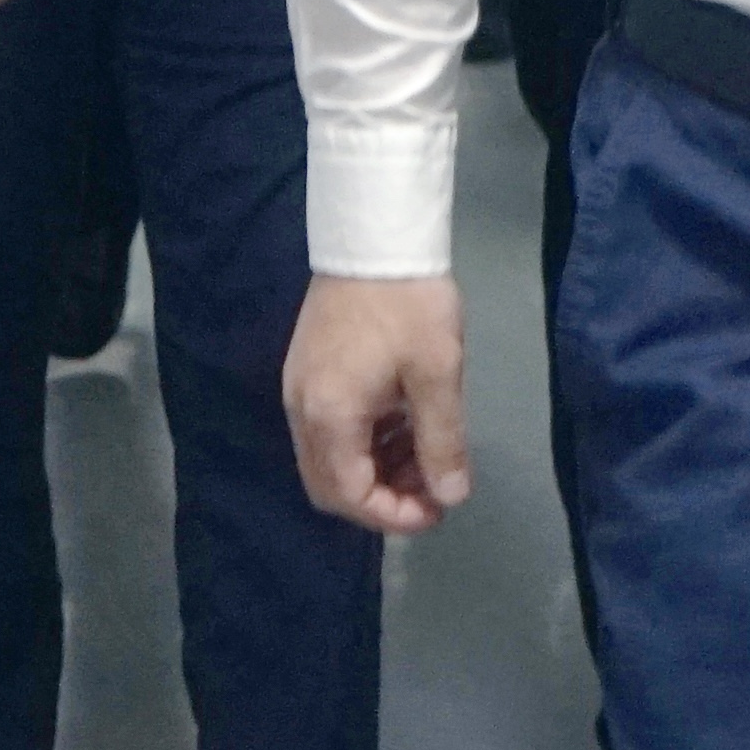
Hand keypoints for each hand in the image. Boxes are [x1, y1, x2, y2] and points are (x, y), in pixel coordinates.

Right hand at [284, 274, 472, 534]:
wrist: (373, 233)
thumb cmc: (409, 304)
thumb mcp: (437, 374)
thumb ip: (441, 442)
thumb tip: (449, 497)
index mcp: (329, 416)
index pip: (350, 496)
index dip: (394, 516)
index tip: (438, 509)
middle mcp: (302, 410)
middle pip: (330, 485)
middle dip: (381, 500)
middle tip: (431, 489)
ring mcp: (300, 388)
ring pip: (329, 458)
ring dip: (375, 470)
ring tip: (426, 456)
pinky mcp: (308, 371)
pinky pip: (330, 428)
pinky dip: (364, 442)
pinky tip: (403, 425)